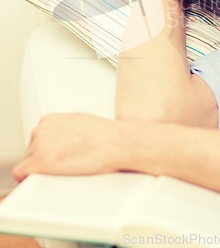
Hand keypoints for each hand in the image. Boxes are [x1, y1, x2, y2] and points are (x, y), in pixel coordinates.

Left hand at [12, 113, 130, 181]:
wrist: (116, 143)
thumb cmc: (104, 135)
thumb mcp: (80, 123)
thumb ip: (65, 130)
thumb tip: (63, 142)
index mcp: (49, 120)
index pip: (37, 140)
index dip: (47, 152)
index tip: (56, 158)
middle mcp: (41, 129)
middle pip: (31, 152)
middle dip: (45, 159)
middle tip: (64, 165)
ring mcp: (39, 145)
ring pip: (29, 163)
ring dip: (42, 169)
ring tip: (65, 170)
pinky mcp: (40, 161)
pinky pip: (22, 173)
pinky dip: (31, 179)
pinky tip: (47, 180)